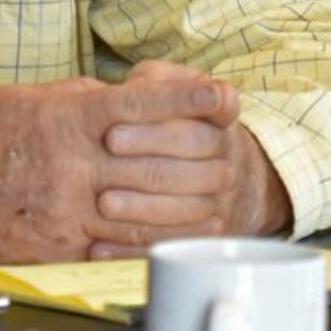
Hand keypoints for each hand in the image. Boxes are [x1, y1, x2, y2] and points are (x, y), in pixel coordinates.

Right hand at [0, 66, 247, 260]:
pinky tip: (183, 235)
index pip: (142, 105)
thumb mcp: (27, 100)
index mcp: (65, 121)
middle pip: (156, 160)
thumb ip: (81, 99)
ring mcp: (68, 211)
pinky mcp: (62, 248)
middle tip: (235, 149)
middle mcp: (72, 166)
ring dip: (190, 203)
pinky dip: (156, 239)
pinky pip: (121, 246)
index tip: (226, 97)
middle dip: (202, 154)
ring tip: (223, 197)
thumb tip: (129, 96)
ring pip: (147, 209)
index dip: (190, 99)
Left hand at [85, 61, 283, 258]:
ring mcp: (221, 198)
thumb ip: (157, 82)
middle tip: (109, 143)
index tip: (153, 96)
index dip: (187, 99)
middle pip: (196, 149)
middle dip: (151, 146)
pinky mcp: (204, 235)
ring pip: (187, 203)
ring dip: (142, 204)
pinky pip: (171, 244)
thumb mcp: (171, 93)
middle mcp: (229, 156)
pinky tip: (101, 246)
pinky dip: (134, 248)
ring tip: (104, 202)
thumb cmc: (177, 126)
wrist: (217, 175)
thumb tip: (138, 86)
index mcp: (222, 118)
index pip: (218, 103)